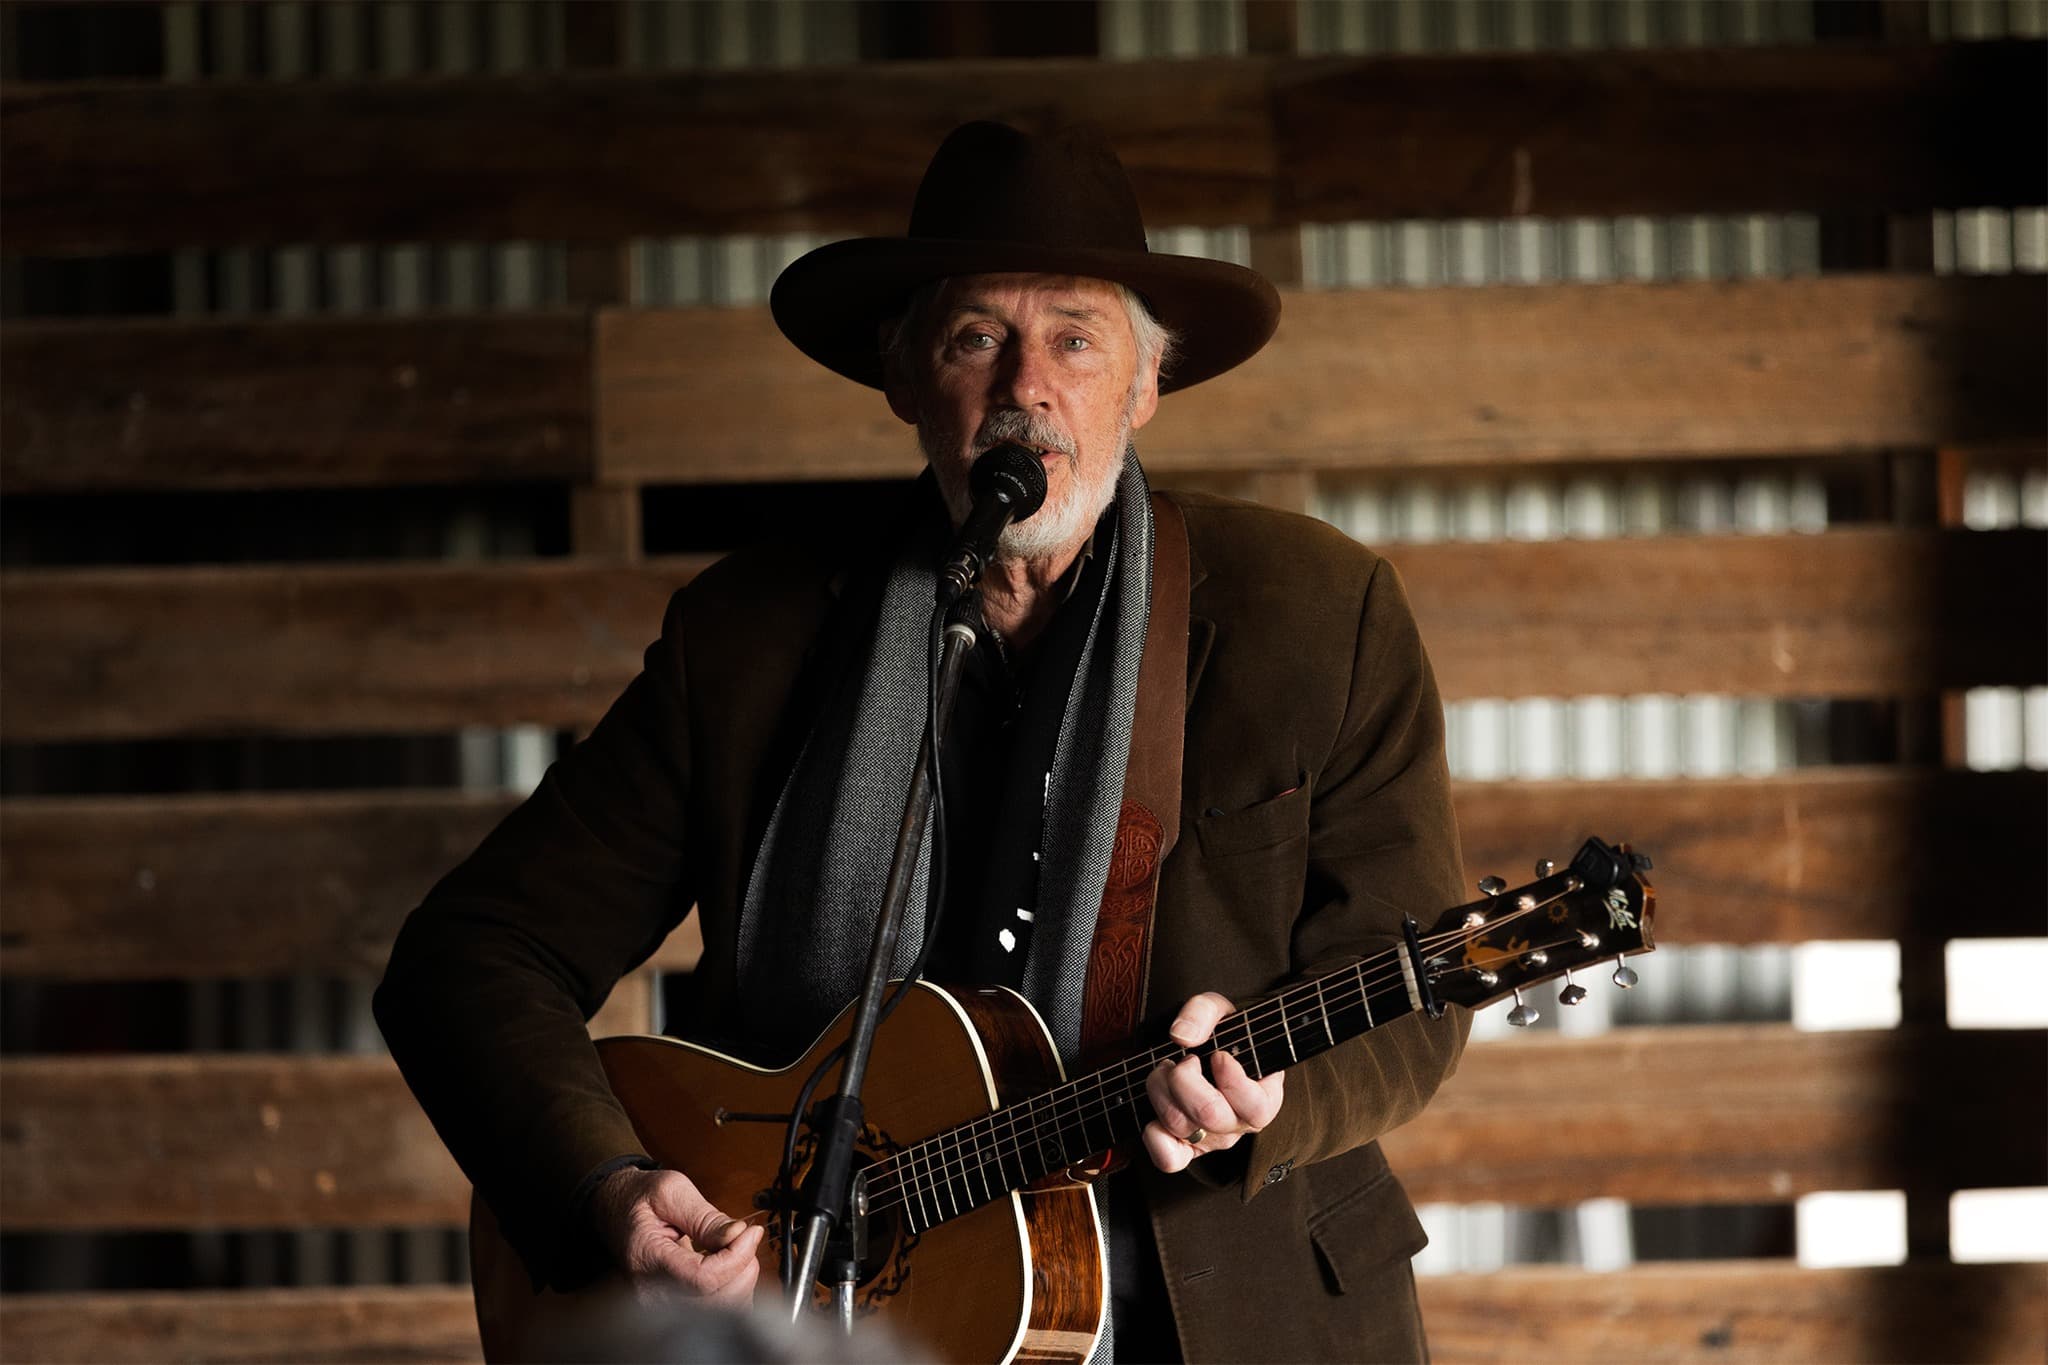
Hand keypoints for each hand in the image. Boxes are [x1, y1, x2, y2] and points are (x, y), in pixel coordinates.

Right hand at [590, 1166, 763, 1306]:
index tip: (751, 1232)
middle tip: (745, 1237)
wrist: (614, 1212)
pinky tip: (728, 1265)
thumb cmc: (638, 1199)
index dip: (736, 1258)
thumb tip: (737, 1235)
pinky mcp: (674, 1309)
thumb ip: (705, 1216)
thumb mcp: (670, 1191)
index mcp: (647, 1260)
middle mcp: (652, 1293)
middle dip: (743, 1267)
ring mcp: (662, 1306)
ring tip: (735, 1248)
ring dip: (741, 1279)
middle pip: (717, 1302)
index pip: (703, 1279)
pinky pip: (717, 1311)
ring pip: (723, 1311)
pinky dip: (733, 1288)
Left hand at [1143, 991, 1285, 1173]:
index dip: (1231, 1078)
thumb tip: (1182, 1037)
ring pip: (1181, 1126)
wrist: (1210, 1051)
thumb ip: (1203, 1013)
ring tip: (1166, 1071)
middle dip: (1184, 1078)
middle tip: (1184, 1060)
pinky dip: (1155, 1138)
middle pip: (1209, 1115)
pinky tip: (1154, 1115)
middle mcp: (1239, 1124)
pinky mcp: (1186, 1148)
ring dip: (1161, 1091)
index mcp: (1263, 1098)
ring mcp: (1212, 1139)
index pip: (1255, 1106)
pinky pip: (1169, 1159)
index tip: (1219, 1055)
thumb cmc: (1222, 1034)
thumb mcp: (1219, 1010)